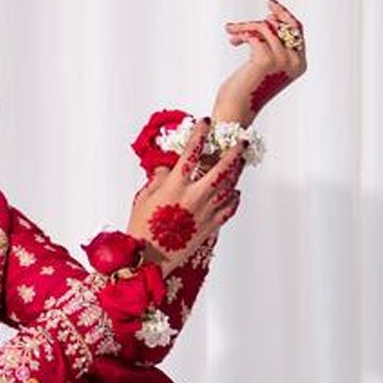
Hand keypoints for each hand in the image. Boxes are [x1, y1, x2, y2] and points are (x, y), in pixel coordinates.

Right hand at [126, 118, 244, 274]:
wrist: (149, 260)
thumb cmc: (140, 229)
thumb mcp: (143, 199)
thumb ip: (158, 180)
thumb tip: (167, 169)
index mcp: (175, 186)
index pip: (191, 153)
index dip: (199, 135)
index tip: (205, 122)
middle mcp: (194, 196)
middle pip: (221, 169)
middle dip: (234, 153)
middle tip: (242, 142)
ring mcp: (205, 212)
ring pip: (229, 187)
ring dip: (236, 173)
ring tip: (240, 163)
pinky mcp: (210, 227)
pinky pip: (228, 209)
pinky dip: (233, 199)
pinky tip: (235, 193)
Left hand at [215, 0, 306, 123]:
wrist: (235, 110)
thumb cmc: (246, 89)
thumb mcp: (264, 64)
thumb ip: (272, 45)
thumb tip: (269, 19)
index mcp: (299, 64)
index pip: (297, 31)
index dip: (284, 15)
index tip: (271, 5)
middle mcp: (294, 62)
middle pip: (284, 25)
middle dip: (267, 17)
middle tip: (250, 16)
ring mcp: (282, 60)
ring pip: (266, 27)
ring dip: (245, 27)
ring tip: (232, 33)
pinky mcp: (265, 59)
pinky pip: (254, 34)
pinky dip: (241, 33)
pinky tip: (232, 40)